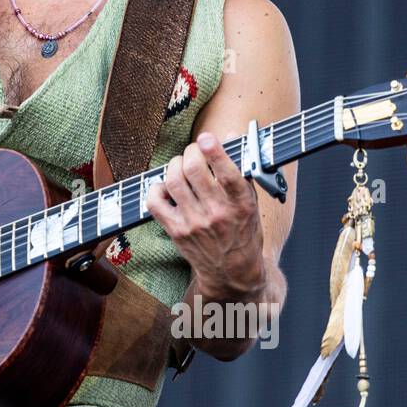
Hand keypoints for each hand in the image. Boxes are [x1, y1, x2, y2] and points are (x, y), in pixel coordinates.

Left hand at [145, 130, 265, 300]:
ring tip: (181, 165)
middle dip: (191, 152)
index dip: (214, 150)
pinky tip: (166, 187)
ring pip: (173, 181)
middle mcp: (217, 213)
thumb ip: (241, 169)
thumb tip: (230, 136)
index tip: (206, 138)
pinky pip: (155, 202)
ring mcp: (194, 223)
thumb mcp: (251, 201)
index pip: (227, 172)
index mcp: (241, 203)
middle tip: (194, 151)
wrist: (231, 271)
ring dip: (174, 165)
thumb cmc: (242, 231)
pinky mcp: (176, 231)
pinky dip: (156, 188)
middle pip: (194, 170)